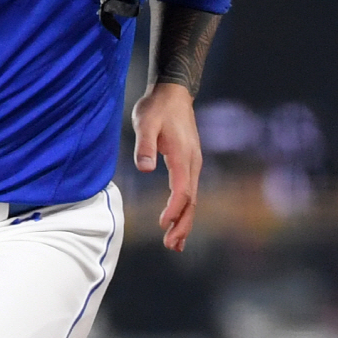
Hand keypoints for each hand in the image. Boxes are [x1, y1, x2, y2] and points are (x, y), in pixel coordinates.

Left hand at [131, 82, 201, 251]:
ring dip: (185, 221)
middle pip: (192, 201)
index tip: (162, 224)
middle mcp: (193, 162)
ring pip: (193, 199)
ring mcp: (194, 163)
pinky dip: (185, 209)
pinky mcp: (190, 162)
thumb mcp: (145, 122)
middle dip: (183, 224)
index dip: (173, 209)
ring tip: (175, 244)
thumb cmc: (157, 107)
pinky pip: (190, 191)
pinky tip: (177, 221)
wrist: (173, 92)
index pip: (183, 190)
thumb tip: (145, 169)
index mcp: (183, 155)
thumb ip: (144, 145)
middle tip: (171, 245)